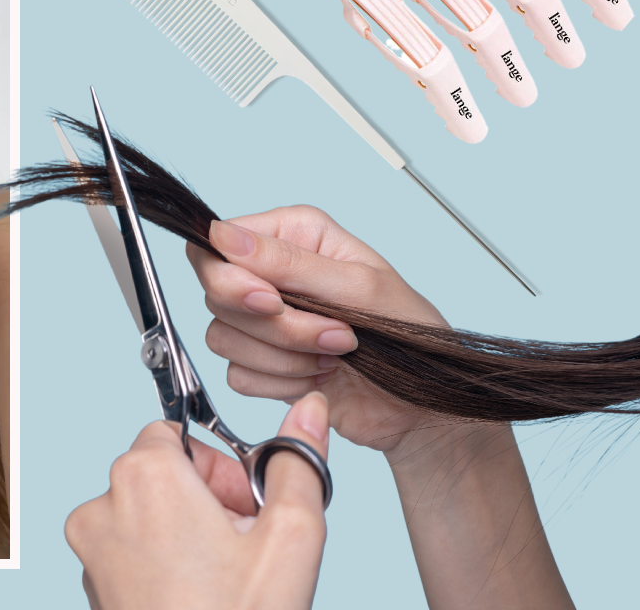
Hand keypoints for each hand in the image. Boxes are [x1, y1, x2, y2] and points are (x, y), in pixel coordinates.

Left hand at [66, 393, 330, 609]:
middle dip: (207, 499)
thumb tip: (308, 410)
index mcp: (144, 476)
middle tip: (245, 545)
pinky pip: (130, 552)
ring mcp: (91, 550)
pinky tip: (200, 595)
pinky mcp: (93, 585)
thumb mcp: (291, 536)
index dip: (221, 466)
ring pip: (146, 515)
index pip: (177, 432)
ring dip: (186, 533)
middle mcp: (103, 506)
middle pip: (162, 473)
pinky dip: (162, 562)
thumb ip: (298, 463)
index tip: (248, 505)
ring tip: (225, 577)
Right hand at [186, 206, 447, 451]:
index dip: (230, 277)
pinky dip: (279, 383)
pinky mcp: (261, 363)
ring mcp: (263, 321)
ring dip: (283, 357)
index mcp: (293, 236)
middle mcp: (271, 273)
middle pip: (217, 294)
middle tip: (333, 333)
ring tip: (335, 354)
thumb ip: (287, 262)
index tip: (270, 302)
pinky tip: (318, 377)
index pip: (218, 244)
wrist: (422, 404)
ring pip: (222, 337)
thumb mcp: (358, 288)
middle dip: (276, 325)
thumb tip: (223, 236)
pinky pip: (236, 374)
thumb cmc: (411, 334)